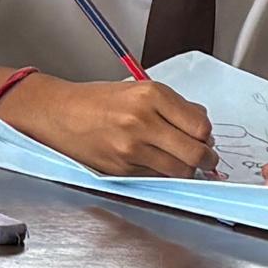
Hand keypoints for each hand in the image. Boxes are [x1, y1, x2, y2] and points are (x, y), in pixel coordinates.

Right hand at [6, 69, 213, 176]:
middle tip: (207, 158)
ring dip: (187, 169)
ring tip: (182, 161)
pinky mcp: (122, 168)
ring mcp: (131, 147)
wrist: (59, 113)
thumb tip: (203, 126)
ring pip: (179, 170)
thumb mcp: (140, 90)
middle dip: (207, 159)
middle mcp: (142, 120)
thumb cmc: (99, 101)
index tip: (205, 138)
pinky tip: (156, 162)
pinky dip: (163, 173)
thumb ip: (174, 106)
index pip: (201, 126)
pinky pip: (157, 177)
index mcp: (151, 95)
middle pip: (195, 152)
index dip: (207, 136)